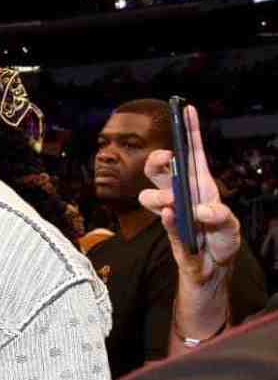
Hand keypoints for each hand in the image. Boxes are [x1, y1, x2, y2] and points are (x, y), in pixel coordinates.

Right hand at [138, 105, 239, 284]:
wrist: (211, 269)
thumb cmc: (222, 243)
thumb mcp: (230, 228)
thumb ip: (219, 217)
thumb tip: (198, 209)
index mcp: (201, 185)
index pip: (193, 152)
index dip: (189, 130)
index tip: (185, 109)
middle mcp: (183, 193)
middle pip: (161, 168)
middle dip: (159, 160)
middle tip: (167, 161)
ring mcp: (170, 209)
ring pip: (148, 194)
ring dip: (160, 195)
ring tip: (174, 205)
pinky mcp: (165, 227)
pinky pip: (159, 217)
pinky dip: (165, 216)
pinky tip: (172, 215)